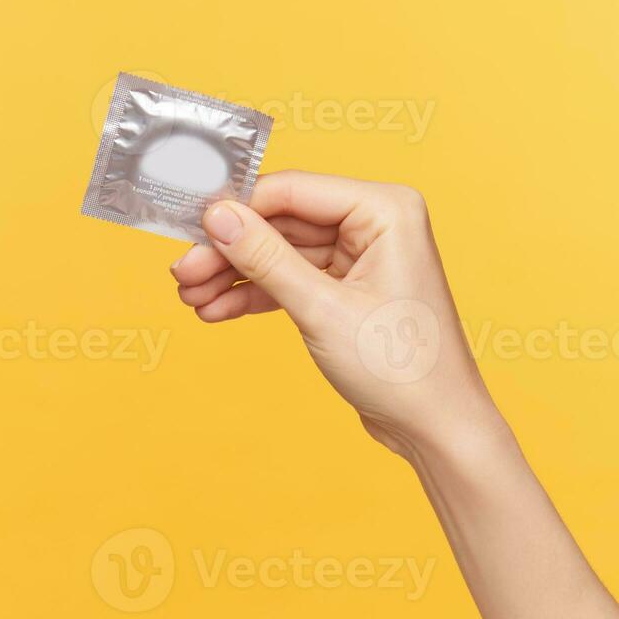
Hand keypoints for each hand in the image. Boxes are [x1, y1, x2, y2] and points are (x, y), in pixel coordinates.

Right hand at [171, 170, 498, 455]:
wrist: (436, 428)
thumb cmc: (402, 368)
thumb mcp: (322, 310)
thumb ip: (266, 259)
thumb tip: (218, 217)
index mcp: (385, 209)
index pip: (293, 191)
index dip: (238, 210)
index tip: (190, 228)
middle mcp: (376, 223)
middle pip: (282, 223)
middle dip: (230, 250)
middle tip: (182, 272)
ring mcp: (362, 257)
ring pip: (281, 254)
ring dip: (235, 276)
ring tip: (190, 297)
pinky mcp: (348, 290)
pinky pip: (292, 281)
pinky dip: (256, 296)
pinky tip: (216, 311)